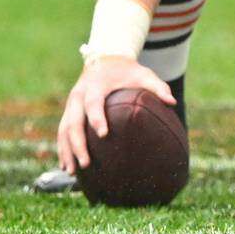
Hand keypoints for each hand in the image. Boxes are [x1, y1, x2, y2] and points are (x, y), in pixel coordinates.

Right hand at [57, 57, 175, 174]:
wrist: (106, 61)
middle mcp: (79, 94)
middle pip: (73, 120)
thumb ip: (158, 87)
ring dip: (67, 151)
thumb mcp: (144, 74)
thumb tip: (172, 103)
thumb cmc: (128, 72)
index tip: (103, 134)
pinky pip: (62, 132)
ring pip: (64, 129)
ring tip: (73, 172)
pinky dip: (63, 150)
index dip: (97, 117)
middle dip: (78, 143)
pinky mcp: (68, 112)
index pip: (93, 102)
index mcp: (96, 85)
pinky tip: (66, 168)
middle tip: (86, 162)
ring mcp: (71, 104)